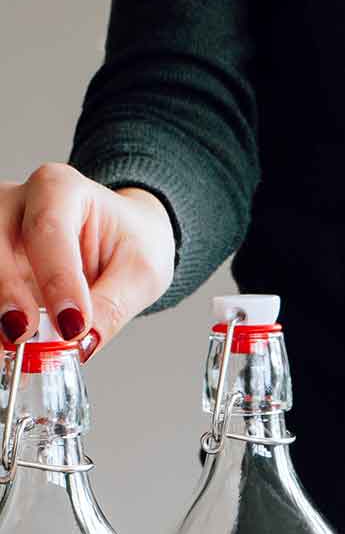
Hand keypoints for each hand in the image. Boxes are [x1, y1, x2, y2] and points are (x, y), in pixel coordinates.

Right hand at [0, 165, 173, 352]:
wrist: (123, 237)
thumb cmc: (132, 243)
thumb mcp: (141, 273)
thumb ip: (112, 307)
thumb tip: (81, 343)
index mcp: (61, 189)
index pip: (48, 231)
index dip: (56, 280)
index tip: (71, 325)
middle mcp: (20, 202)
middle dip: (7, 289)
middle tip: (23, 334)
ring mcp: (0, 229)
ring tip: (15, 344)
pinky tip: (10, 342)